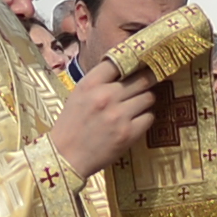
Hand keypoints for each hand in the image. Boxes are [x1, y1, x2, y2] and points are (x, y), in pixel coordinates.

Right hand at [45, 55, 165, 176]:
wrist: (65, 157)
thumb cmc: (71, 125)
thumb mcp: (78, 95)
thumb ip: (100, 82)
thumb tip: (126, 69)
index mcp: (90, 84)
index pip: (120, 61)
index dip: (133, 60)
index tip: (141, 62)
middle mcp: (106, 96)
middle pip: (142, 78)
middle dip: (148, 78)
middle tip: (151, 80)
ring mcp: (119, 115)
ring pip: (149, 97)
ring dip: (146, 100)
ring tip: (138, 104)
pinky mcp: (128, 133)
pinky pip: (149, 117)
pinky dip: (145, 117)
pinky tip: (136, 120)